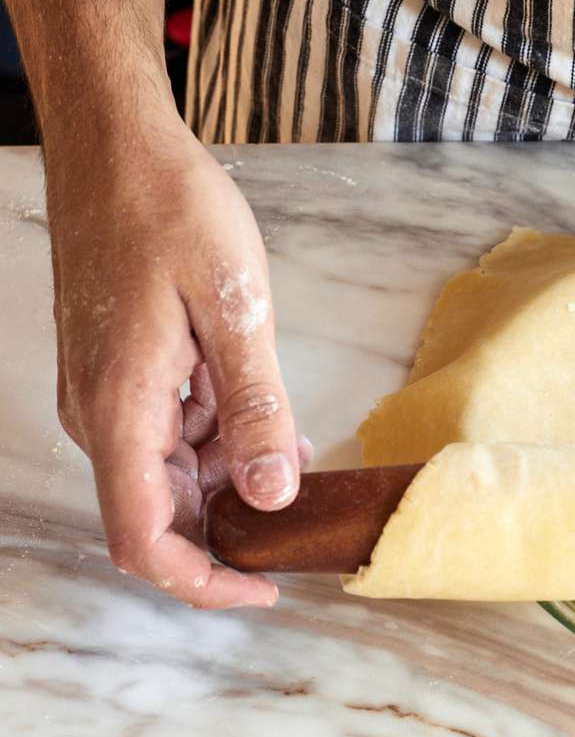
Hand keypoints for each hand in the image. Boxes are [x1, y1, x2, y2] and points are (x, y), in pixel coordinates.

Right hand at [49, 117, 303, 606]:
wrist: (118, 148)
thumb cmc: (172, 211)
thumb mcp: (235, 309)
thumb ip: (256, 409)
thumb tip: (273, 497)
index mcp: (120, 409)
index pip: (145, 538)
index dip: (203, 581)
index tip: (268, 587)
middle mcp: (102, 416)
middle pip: (162, 514)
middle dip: (234, 528)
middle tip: (309, 512)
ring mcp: (108, 396)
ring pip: (173, 475)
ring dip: (234, 478)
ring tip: (296, 447)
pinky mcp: (123, 376)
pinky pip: (172, 435)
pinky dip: (222, 440)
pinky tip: (268, 419)